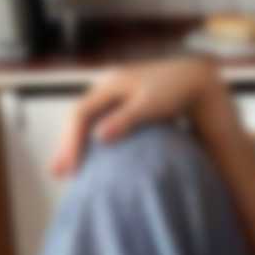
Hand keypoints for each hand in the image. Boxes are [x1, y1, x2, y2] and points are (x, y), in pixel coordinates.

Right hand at [49, 56, 221, 176]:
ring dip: (77, 144)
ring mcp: (117, 94)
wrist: (197, 80)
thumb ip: (125, 119)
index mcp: (111, 86)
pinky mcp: (127, 103)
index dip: (73, 142)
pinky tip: (93, 157)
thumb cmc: (177, 92)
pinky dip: (92, 139)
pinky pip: (101, 122)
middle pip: (79, 118)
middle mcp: (109, 87)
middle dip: (68, 145)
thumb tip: (99, 136)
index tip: (73, 168)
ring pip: (89, 121)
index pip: (80, 115)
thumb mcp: (151, 105)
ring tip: (68, 170)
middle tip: (57, 173)